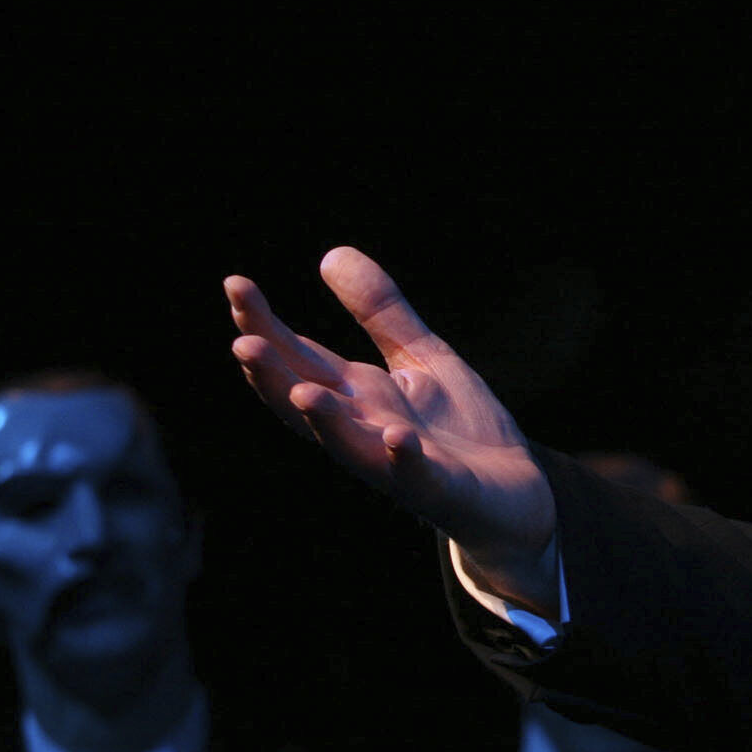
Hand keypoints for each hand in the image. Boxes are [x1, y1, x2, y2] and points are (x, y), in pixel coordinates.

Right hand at [225, 247, 558, 610]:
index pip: (299, 359)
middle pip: (306, 404)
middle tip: (243, 343)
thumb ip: (380, 312)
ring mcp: (398, 465)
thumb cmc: (460, 430)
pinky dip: (402, 458)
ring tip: (304, 393)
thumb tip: (331, 254)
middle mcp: (365, 430)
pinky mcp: (441, 490)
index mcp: (358, 396)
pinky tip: (395, 435)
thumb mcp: (421, 357)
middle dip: (274, 378)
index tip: (235, 285)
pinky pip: (416, 477)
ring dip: (326, 423)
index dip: (266, 325)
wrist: (516, 497)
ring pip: (349, 447)